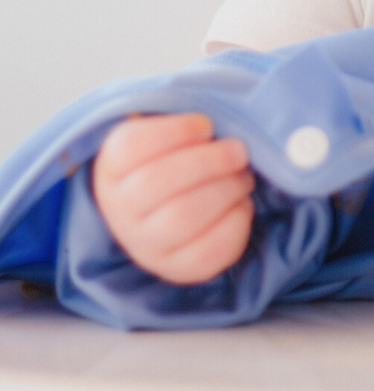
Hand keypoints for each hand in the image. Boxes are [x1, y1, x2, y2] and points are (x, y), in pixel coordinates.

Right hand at [93, 113, 254, 283]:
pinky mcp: (176, 268)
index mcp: (113, 166)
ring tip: (243, 177)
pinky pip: (208, 251)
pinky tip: (241, 204)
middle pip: (158, 181)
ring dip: (226, 189)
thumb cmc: (173, 161)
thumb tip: (227, 122)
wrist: (162, 215)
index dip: (176, 131)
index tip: (206, 126)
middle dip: (210, 161)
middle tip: (239, 151)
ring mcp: (145, 243)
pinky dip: (236, 221)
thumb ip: (188, 125)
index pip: (131, 145)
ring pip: (183, 217)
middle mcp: (120, 208)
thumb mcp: (169, 135)